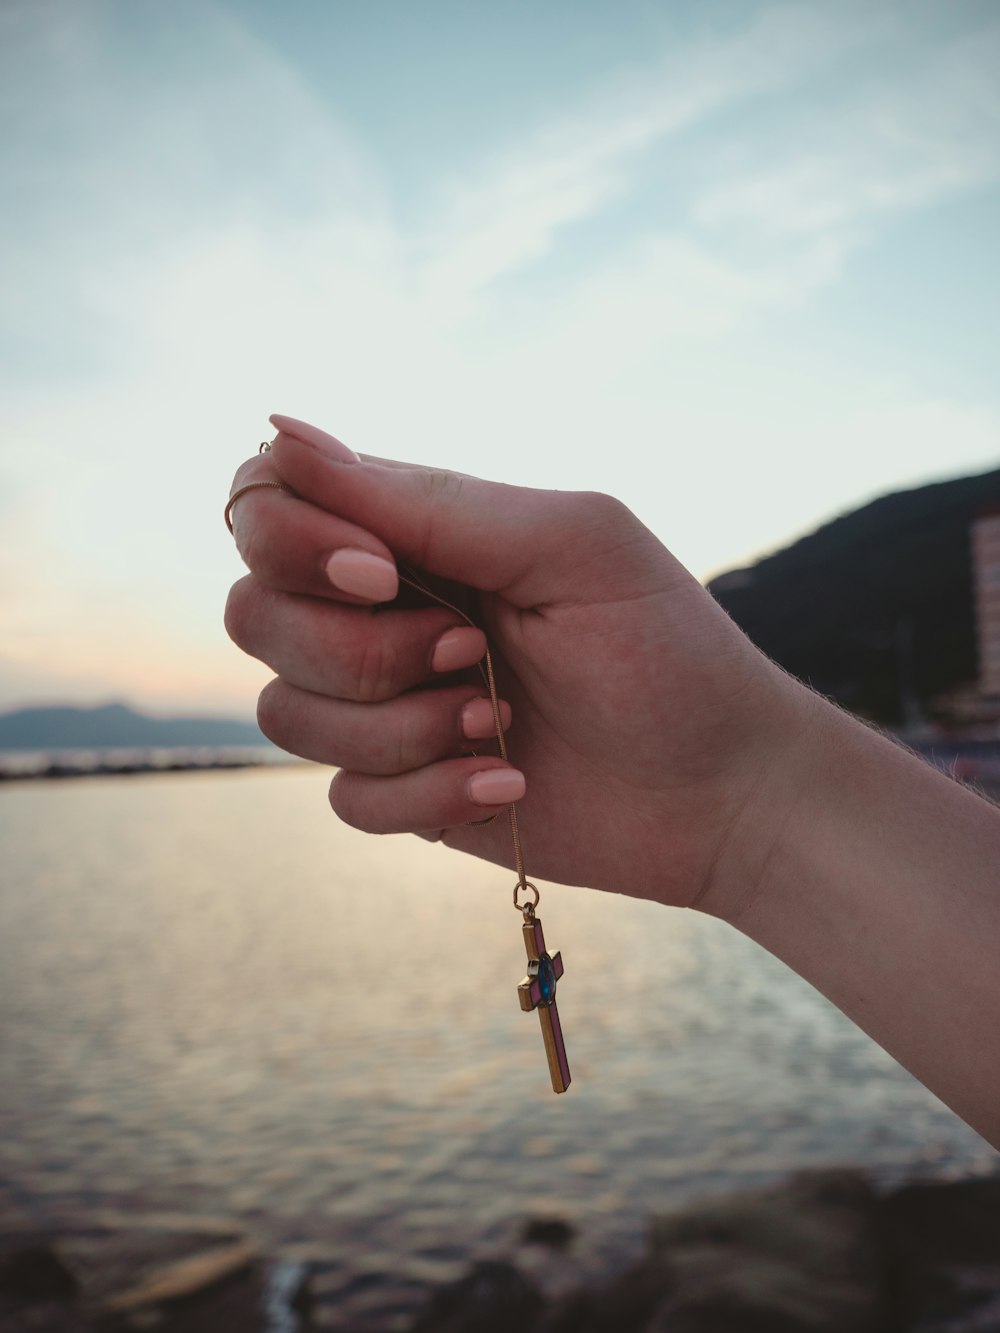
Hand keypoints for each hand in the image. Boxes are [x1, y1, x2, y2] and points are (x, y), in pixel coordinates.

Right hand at [224, 416, 811, 910]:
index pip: (265, 504)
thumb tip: (280, 429)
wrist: (723, 787)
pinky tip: (505, 780)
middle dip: (359, 649)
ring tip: (502, 721)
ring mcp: (387, 705)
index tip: (384, 573)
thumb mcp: (563, 544)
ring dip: (399, 726)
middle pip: (255, 614)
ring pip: (286, 712)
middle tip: (471, 650)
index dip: (292, 540)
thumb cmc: (664, 649)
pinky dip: (424, 793)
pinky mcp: (403, 790)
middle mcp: (382, 612)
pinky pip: (343, 798)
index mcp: (414, 533)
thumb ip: (423, 497)